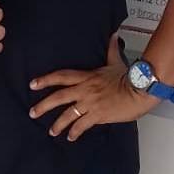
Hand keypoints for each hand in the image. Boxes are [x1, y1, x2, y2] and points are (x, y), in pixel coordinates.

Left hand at [28, 35, 157, 140]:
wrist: (140, 90)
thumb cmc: (130, 76)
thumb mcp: (116, 61)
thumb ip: (111, 49)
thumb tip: (113, 35)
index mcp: (87, 77)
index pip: (61, 76)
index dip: (45, 80)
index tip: (33, 84)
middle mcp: (85, 90)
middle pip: (59, 97)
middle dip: (43, 106)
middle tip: (32, 113)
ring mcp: (90, 103)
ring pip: (68, 114)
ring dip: (58, 124)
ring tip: (51, 131)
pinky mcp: (98, 115)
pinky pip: (82, 125)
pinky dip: (75, 132)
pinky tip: (70, 137)